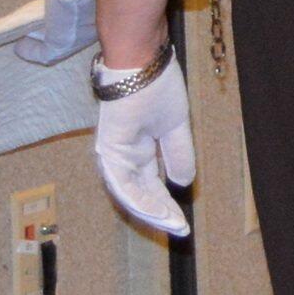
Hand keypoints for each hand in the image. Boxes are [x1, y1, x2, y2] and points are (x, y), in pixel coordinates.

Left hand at [91, 54, 194, 239]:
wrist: (143, 64)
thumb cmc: (157, 87)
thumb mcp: (175, 127)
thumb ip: (177, 154)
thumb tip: (183, 182)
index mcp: (138, 150)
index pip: (151, 186)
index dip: (167, 204)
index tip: (183, 222)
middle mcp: (123, 156)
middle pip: (139, 194)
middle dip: (160, 214)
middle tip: (179, 230)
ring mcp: (114, 154)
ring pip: (130, 193)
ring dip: (151, 211)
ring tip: (172, 225)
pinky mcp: (109, 149)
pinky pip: (123, 182)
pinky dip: (140, 198)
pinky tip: (157, 210)